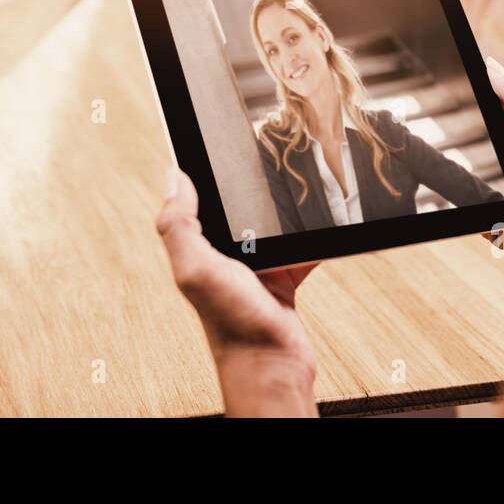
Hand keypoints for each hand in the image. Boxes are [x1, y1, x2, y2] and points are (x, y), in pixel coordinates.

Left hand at [156, 168, 318, 416]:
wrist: (273, 366)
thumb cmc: (232, 325)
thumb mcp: (196, 269)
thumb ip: (178, 226)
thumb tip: (175, 176)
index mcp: (198, 246)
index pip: (195, 198)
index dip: (201, 169)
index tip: (213, 138)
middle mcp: (223, 253)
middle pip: (238, 205)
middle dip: (252, 184)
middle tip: (268, 153)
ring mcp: (255, 264)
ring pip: (272, 223)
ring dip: (287, 210)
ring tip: (300, 184)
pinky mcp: (283, 276)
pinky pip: (302, 247)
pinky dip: (315, 239)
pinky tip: (328, 225)